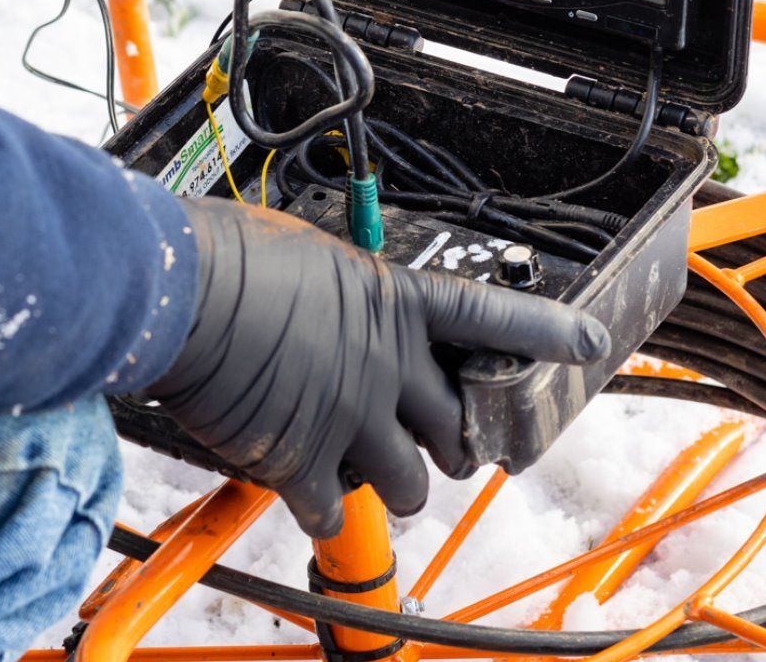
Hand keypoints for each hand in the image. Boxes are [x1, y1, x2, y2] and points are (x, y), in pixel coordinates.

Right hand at [146, 199, 609, 537]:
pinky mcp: (303, 460)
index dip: (544, 332)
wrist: (179, 290)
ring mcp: (351, 416)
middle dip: (452, 443)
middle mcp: (387, 365)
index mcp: (392, 303)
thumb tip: (339, 310)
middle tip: (436, 442)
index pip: (490, 318)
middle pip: (457, 429)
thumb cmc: (231, 255)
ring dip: (389, 481)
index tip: (586, 342)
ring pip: (408, 485)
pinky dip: (320, 503)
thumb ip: (344, 293)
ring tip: (358, 464)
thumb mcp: (309, 256)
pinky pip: (332, 508)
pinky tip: (298, 483)